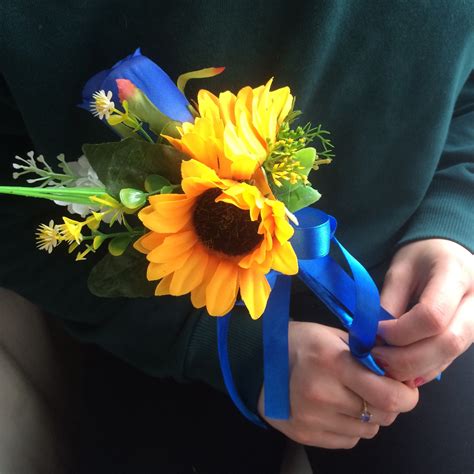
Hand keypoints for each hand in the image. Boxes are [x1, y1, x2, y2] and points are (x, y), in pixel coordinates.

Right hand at [258, 322, 418, 448]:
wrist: (257, 363)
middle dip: (390, 403)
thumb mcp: (333, 335)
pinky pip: (349, 440)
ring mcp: (312, 419)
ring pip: (369, 430)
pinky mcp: (306, 436)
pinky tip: (337, 408)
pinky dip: (351, 427)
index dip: (406, 394)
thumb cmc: (299, 343)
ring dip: (369, 415)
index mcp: (332, 362)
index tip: (405, 386)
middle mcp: (322, 393)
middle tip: (380, 389)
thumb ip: (368, 352)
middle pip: (383, 416)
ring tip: (352, 395)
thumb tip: (401, 370)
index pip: (389, 395)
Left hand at [372, 239, 473, 386]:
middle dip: (406, 357)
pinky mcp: (470, 337)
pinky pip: (447, 360)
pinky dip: (421, 369)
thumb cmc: (422, 257)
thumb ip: (389, 302)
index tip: (377, 331)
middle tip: (376, 357)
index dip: (400, 331)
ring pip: (449, 356)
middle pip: (447, 342)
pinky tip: (399, 368)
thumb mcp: (399, 270)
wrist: (448, 254)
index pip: (432, 316)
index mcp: (457, 275)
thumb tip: (375, 338)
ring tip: (383, 362)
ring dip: (412, 368)